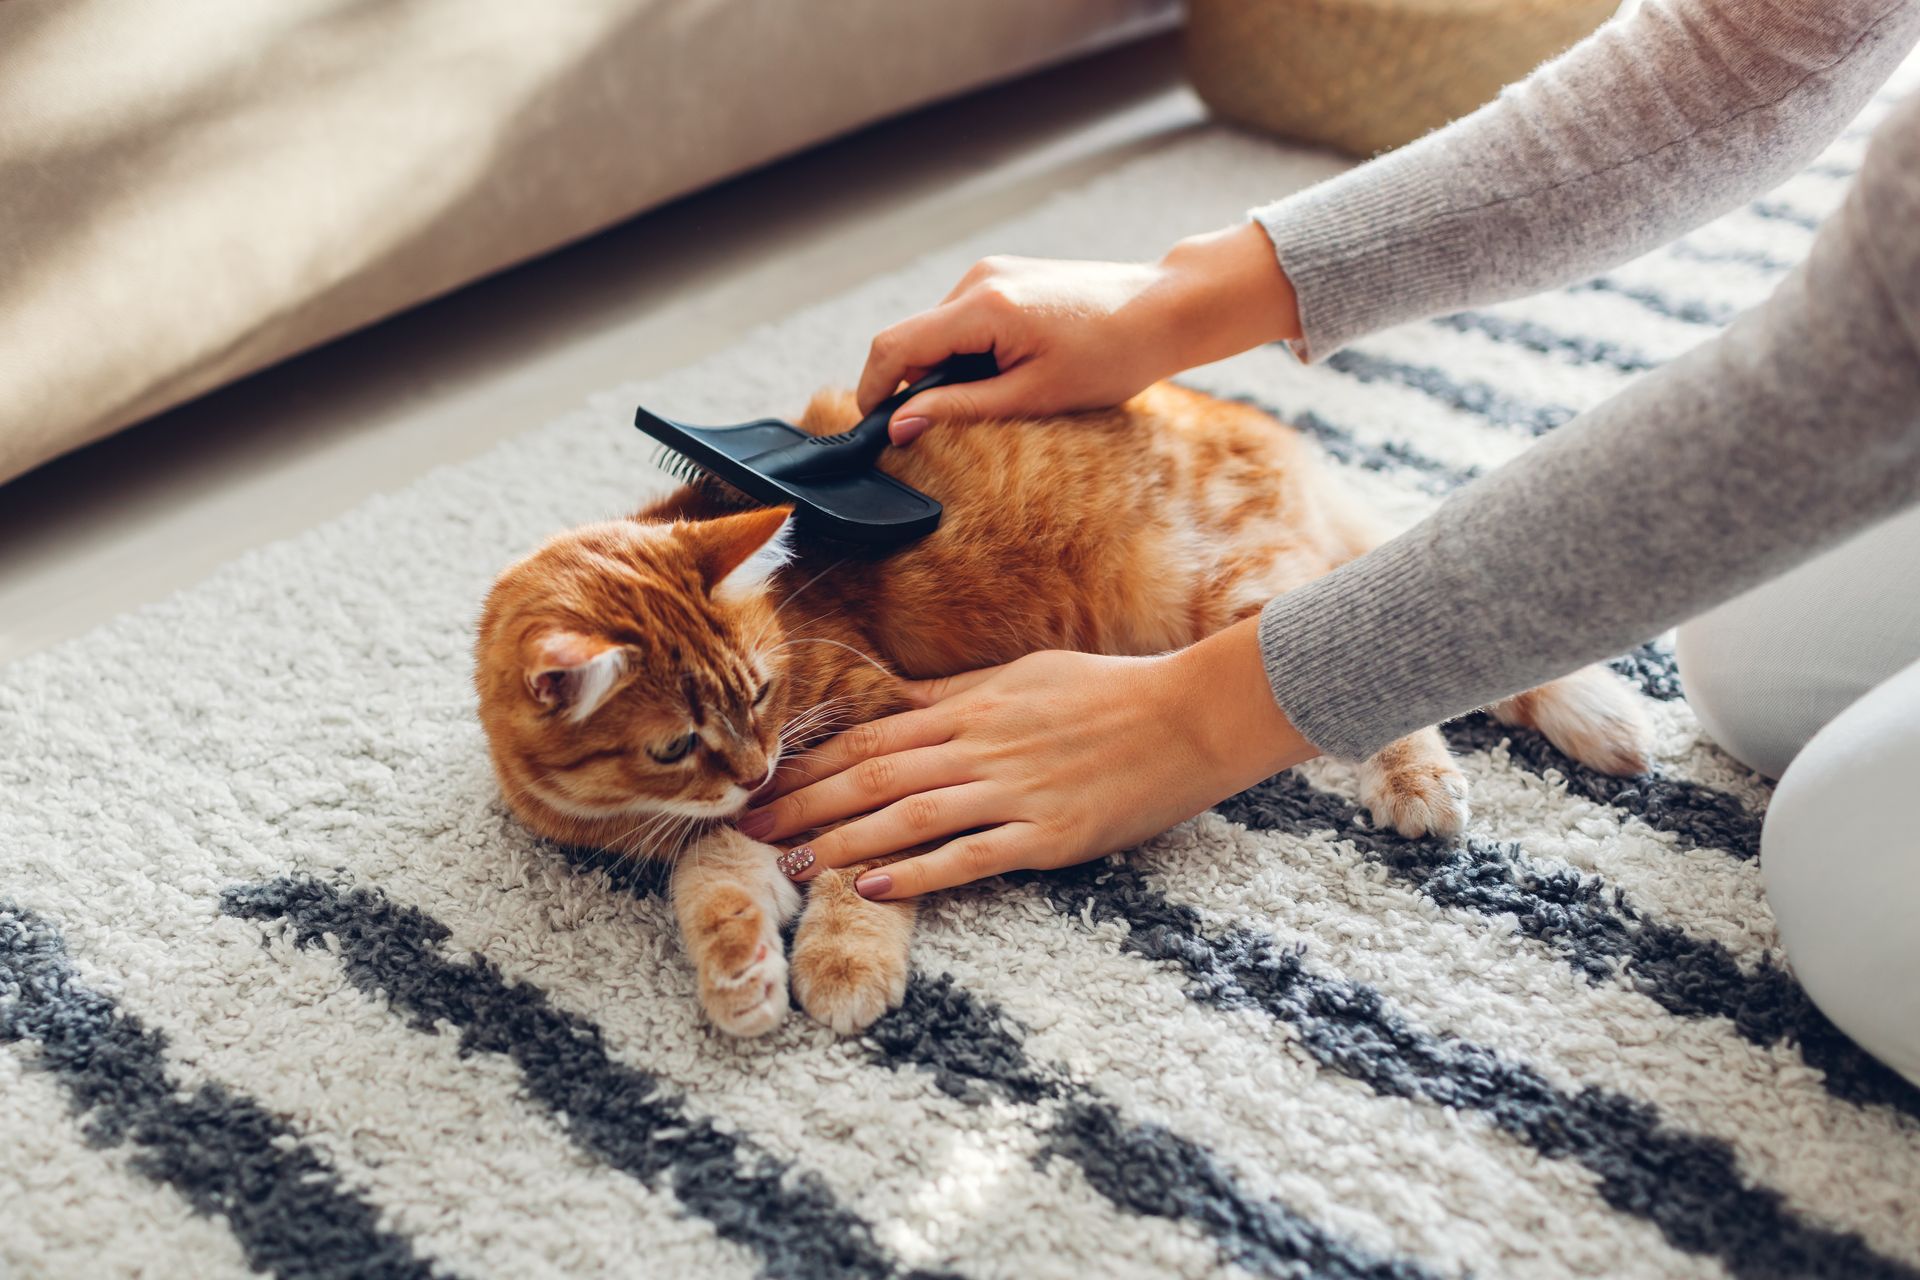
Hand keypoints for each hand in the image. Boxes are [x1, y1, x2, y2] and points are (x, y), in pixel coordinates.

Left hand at [737, 617, 1316, 898]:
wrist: (1190, 715)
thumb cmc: (1110, 692)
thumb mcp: (1024, 675)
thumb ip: (958, 693)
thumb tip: (898, 697)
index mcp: (971, 708)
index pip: (871, 735)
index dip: (810, 762)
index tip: (762, 781)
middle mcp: (980, 746)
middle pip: (872, 775)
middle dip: (804, 803)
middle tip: (748, 830)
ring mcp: (1013, 790)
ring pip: (908, 815)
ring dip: (842, 840)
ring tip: (792, 865)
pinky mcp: (1048, 833)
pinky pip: (971, 855)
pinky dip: (919, 872)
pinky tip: (872, 888)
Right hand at [860, 223, 1302, 443]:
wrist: (1163, 309)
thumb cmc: (1112, 354)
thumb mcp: (1033, 396)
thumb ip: (959, 410)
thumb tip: (899, 427)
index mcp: (982, 306)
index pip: (893, 348)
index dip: (873, 393)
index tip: (875, 433)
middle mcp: (977, 280)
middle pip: (911, 341)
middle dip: (915, 388)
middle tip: (947, 429)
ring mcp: (989, 273)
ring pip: (936, 334)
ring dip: (946, 373)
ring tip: (999, 397)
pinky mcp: (1003, 277)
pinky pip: (962, 322)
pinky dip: (968, 355)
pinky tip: (1011, 372)